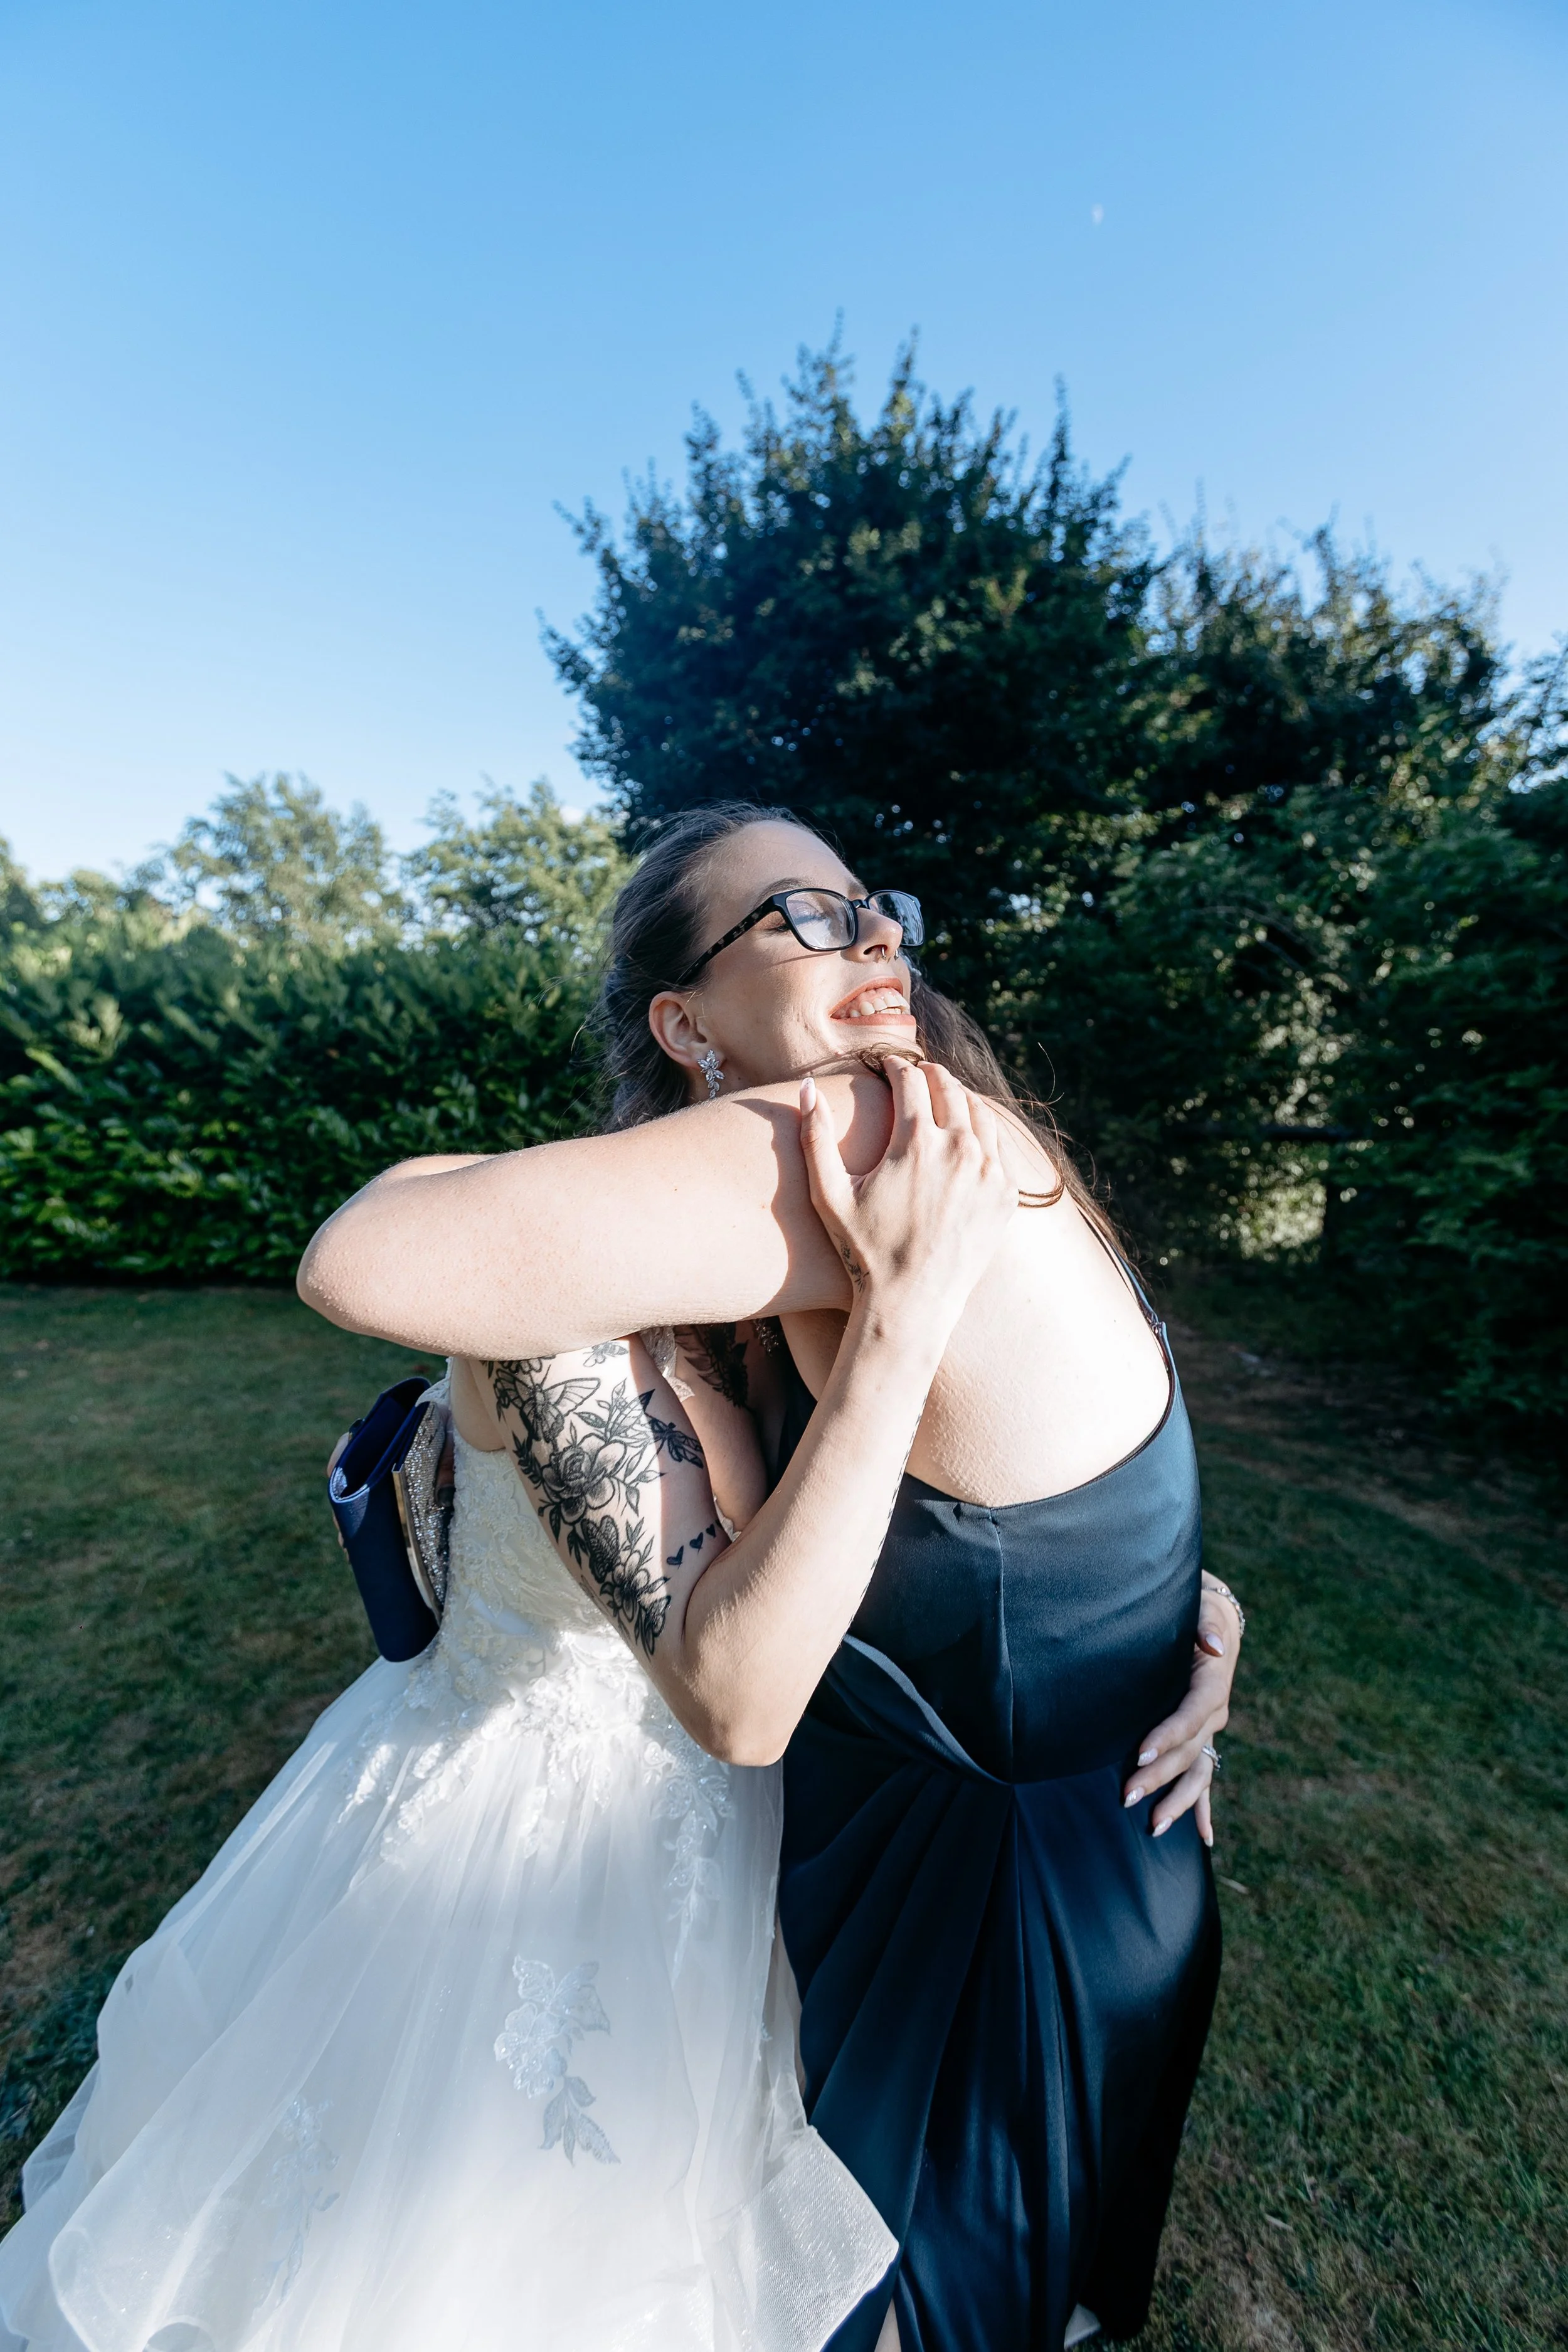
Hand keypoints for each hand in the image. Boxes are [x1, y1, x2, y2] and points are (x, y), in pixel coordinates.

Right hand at [798, 1059, 1016, 1339]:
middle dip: (930, 1074)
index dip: (895, 1066)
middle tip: (917, 1073)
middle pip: (949, 1087)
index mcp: (915, 1141)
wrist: (912, 1302)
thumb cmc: (863, 1250)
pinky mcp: (1006, 1193)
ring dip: (960, 1097)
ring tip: (943, 1097)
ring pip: (979, 1112)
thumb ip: (814, 1136)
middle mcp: (959, 1148)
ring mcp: (989, 1170)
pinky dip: (982, 1131)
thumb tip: (805, 1087)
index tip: (887, 1065)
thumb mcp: (829, 1194)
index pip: (910, 1080)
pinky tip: (966, 1135)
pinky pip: (998, 1146)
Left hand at [1122, 1579, 1242, 1845]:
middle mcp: (1215, 1712)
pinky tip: (1202, 1837)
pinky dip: (1202, 1806)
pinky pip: (1205, 1777)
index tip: (1140, 1753)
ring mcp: (1210, 1730)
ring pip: (1198, 1773)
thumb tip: (1213, 1645)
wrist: (1212, 1617)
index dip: (1169, 1735)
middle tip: (1126, 1796)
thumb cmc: (1197, 1608)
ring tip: (1153, 1827)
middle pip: (1190, 1751)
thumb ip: (1203, 1623)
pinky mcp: (1202, 1737)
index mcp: (1213, 1683)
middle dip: (1159, 1776)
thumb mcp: (1200, 1605)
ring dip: (1177, 1801)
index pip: (1193, 1715)